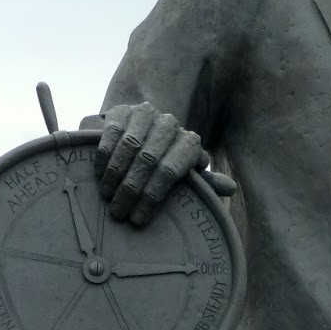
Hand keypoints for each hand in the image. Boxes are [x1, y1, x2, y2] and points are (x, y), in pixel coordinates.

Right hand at [87, 102, 206, 228]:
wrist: (144, 134)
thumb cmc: (167, 165)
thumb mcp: (186, 177)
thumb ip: (206, 184)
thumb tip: (230, 188)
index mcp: (189, 142)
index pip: (171, 171)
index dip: (153, 196)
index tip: (139, 218)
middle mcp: (170, 124)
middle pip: (149, 160)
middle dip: (132, 190)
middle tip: (119, 213)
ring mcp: (145, 114)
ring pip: (130, 147)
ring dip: (116, 175)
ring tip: (107, 197)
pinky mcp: (122, 111)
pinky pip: (111, 134)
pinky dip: (104, 157)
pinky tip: (100, 176)